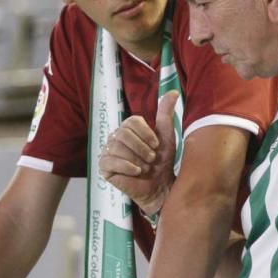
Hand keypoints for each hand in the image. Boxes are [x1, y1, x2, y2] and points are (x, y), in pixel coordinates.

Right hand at [98, 90, 177, 214]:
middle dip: (141, 148)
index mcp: (129, 128)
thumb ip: (166, 114)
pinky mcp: (105, 167)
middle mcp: (116, 137)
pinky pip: (109, 161)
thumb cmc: (162, 161)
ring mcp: (109, 152)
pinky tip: (136, 171)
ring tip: (145, 167)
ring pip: (117, 147)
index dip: (146, 133)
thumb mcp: (166, 136)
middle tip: (152, 158)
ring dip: (136, 159)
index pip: (132, 121)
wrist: (160, 186)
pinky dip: (126, 166)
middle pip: (123, 133)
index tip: (156, 145)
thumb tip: (173, 92)